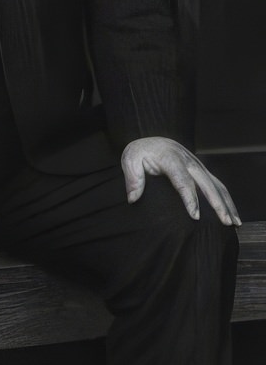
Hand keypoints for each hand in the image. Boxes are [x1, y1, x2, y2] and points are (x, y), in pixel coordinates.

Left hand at [122, 136, 240, 225]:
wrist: (152, 141)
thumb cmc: (141, 152)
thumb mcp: (130, 159)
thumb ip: (133, 178)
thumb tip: (133, 198)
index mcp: (171, 158)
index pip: (183, 180)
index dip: (190, 198)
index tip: (195, 217)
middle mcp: (188, 161)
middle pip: (206, 183)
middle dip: (216, 204)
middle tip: (224, 223)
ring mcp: (198, 165)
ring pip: (217, 184)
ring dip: (227, 203)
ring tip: (233, 223)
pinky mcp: (202, 170)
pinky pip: (218, 185)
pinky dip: (227, 200)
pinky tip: (233, 215)